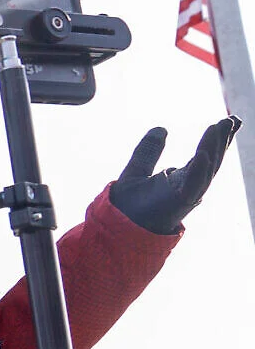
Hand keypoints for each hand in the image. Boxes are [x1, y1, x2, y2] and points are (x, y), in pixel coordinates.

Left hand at [109, 117, 241, 234]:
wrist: (115, 230)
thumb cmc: (128, 207)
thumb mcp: (137, 171)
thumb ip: (148, 151)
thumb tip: (161, 128)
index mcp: (180, 180)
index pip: (205, 156)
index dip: (216, 138)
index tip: (228, 120)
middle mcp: (187, 187)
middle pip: (211, 160)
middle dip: (222, 140)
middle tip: (233, 119)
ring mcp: (184, 196)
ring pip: (205, 169)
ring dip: (213, 148)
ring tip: (220, 127)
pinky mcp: (176, 204)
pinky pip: (191, 187)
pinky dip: (198, 171)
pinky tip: (203, 155)